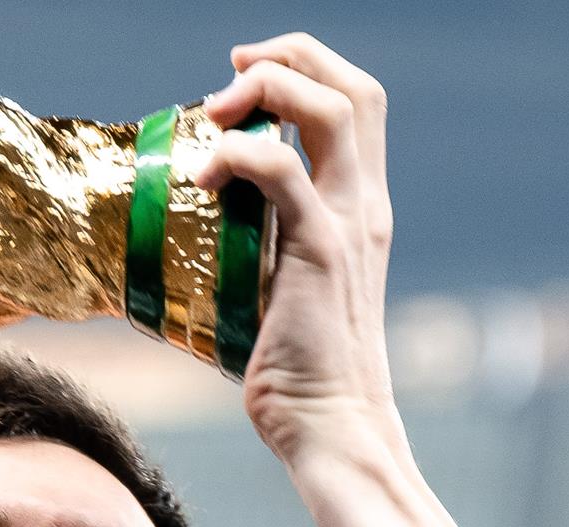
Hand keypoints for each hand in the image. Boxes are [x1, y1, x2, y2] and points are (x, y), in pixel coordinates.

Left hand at [195, 36, 396, 466]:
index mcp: (360, 207)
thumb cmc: (298, 370)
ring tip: (215, 116)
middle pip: (354, 87)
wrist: (332, 427)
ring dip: (267, 90)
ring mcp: (348, 224)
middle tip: (229, 78)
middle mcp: (364, 205)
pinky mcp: (320, 251)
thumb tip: (208, 227)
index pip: (354, 102)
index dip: (302, 70)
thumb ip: (266, 246)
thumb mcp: (286, 287)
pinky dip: (237, 154)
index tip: (243, 83)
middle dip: (289, 57)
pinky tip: (204, 178)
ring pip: (332, 108)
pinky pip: (281, 170)